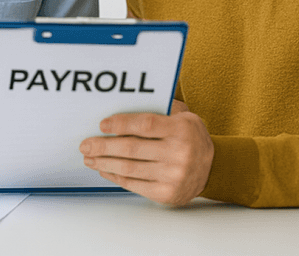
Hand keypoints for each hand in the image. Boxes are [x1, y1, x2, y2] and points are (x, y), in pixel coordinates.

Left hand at [79, 100, 212, 205]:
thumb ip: (158, 109)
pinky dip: (115, 176)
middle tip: (85, 145)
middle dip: (103, 146)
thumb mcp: (183, 116)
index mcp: (182, 130)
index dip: (121, 123)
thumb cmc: (190, 136)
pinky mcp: (167, 194)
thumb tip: (121, 106)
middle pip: (132, 149)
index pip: (146, 124)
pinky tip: (104, 170)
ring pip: (129, 168)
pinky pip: (134, 184)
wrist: (213, 167)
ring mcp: (173, 176)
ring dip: (104, 163)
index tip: (101, 124)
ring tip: (89, 158)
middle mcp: (179, 154)